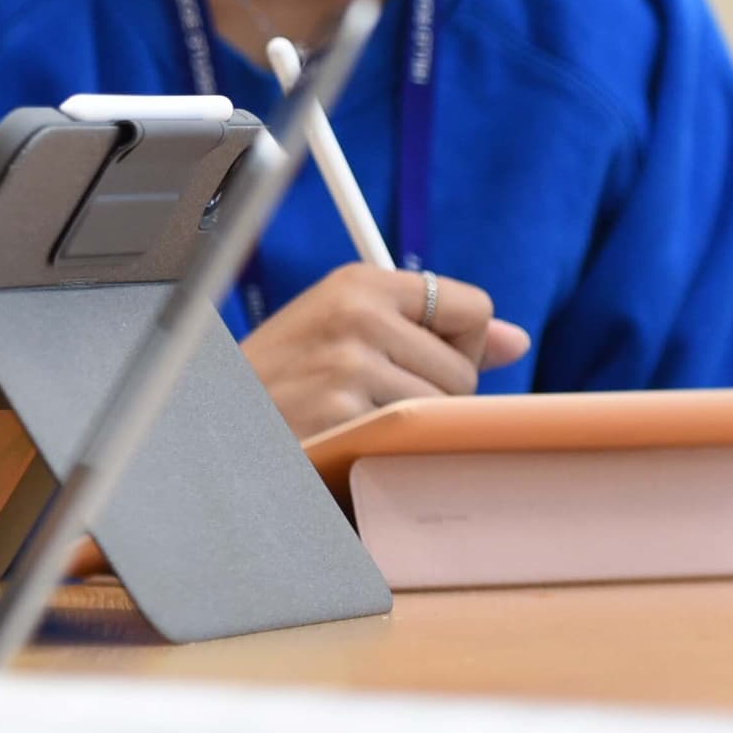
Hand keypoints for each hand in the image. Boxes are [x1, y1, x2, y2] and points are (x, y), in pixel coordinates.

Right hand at [239, 261, 529, 438]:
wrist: (215, 421)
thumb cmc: (286, 379)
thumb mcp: (347, 332)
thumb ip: (430, 330)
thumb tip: (517, 341)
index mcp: (359, 281)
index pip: (471, 307)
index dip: (459, 344)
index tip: (419, 360)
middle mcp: (356, 312)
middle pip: (465, 370)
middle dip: (433, 395)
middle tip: (370, 400)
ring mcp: (349, 364)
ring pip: (444, 411)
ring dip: (409, 428)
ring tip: (354, 420)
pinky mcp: (343, 413)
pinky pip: (412, 440)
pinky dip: (386, 451)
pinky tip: (345, 440)